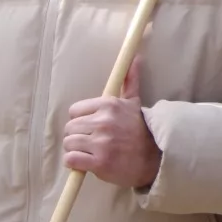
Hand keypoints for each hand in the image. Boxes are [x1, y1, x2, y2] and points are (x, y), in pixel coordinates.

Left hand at [63, 60, 161, 188]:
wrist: (153, 157)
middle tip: (90, 141)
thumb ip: (129, 81)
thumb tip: (135, 57)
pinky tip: (86, 163)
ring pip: (68, 143)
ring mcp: (101, 143)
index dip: (81, 119)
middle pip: (69, 128)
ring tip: (89, 152)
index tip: (91, 126)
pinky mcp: (99, 162)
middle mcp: (103, 122)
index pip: (74, 111)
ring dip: (75, 150)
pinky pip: (70, 159)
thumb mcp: (134, 102)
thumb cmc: (139, 130)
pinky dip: (74, 163)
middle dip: (77, 135)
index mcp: (109, 105)